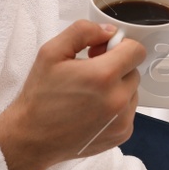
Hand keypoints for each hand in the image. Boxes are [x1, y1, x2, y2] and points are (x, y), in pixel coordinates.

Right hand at [0, 21, 146, 169]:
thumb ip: (83, 32)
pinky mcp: (122, 134)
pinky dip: (116, 108)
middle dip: (116, 67)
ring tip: (89, 94)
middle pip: (134, 70)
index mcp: (104, 76)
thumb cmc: (40, 96)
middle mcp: (118, 100)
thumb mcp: (52, 52)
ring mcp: (122, 120)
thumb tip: (109, 31)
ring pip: (132, 91)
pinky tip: (92, 110)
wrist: (32, 138)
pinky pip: (129, 111)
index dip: (119, 46)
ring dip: (117, 88)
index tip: (102, 53)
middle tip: (90, 73)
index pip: (136, 51)